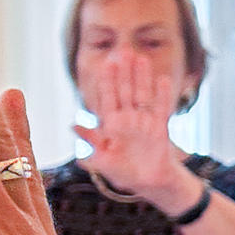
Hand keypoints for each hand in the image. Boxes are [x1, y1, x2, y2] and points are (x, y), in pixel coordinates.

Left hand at [73, 57, 196, 208]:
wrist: (148, 183)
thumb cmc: (122, 172)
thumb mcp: (103, 160)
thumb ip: (91, 142)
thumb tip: (72, 125)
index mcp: (111, 125)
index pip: (107, 100)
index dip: (107, 83)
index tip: (106, 64)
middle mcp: (127, 119)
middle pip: (125, 92)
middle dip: (124, 73)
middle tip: (123, 51)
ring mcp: (144, 122)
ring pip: (142, 95)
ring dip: (142, 78)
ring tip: (141, 59)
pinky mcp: (160, 128)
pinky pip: (162, 109)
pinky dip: (163, 96)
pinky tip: (163, 80)